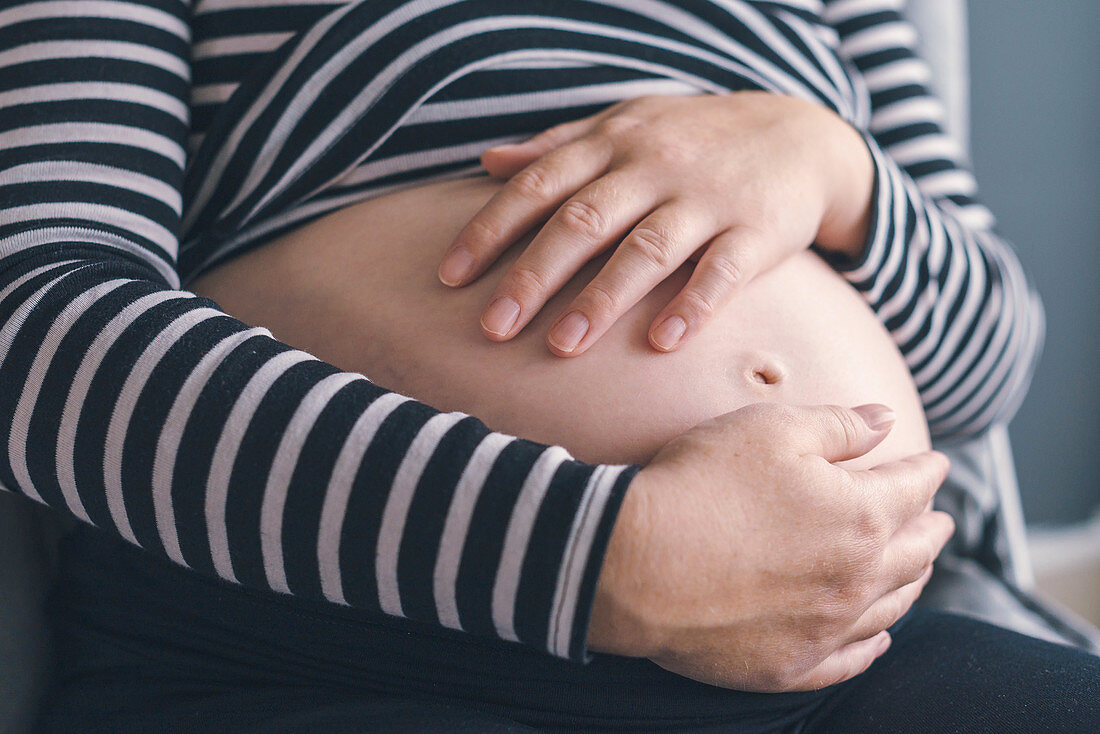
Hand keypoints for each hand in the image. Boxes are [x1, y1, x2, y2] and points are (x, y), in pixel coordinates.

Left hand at [438, 92, 873, 355]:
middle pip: (584, 222)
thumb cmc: (693, 137)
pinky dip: (693, 306)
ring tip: (561, 346)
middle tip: (492, 327)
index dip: (490, 230)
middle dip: (533, 275)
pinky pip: (722, 271)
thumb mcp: (626, 124)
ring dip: (602, 299)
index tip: (450, 277)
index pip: (539, 186)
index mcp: (614, 144)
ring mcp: (708, 199)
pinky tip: (662, 344)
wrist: (801, 133)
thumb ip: (558, 146)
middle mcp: (655, 167)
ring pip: (647, 249)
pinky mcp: (757, 230)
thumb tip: (487, 162)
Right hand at [587, 403, 953, 691]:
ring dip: (912, 582)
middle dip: (931, 529)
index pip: (911, 489)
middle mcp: (855, 579)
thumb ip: (838, 425)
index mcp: (859, 516)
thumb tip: (886, 420)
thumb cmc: (700, 485)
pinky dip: (874, 644)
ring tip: (918, 567)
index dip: (926, 471)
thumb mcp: (770, 429)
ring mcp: (824, 629)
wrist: (634, 562)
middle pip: (913, 553)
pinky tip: (880, 635)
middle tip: (940, 518)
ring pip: (890, 606)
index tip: (934, 463)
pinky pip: (851, 660)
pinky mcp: (789, 665)